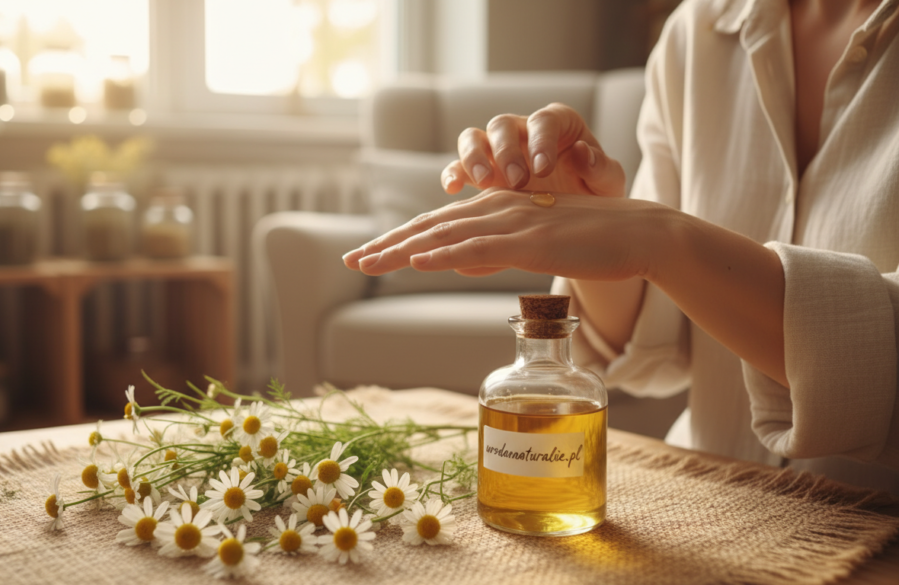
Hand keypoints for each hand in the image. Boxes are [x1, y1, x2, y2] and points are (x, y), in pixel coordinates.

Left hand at [342, 188, 665, 281]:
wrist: (639, 233)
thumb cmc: (590, 243)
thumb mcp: (534, 248)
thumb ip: (497, 253)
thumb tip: (464, 265)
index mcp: (497, 211)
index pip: (437, 227)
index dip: (399, 241)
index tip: (367, 256)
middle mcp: (498, 210)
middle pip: (431, 228)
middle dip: (388, 245)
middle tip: (351, 260)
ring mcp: (513, 224)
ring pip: (446, 236)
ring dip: (402, 249)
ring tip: (367, 262)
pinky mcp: (531, 241)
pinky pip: (481, 248)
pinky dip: (446, 254)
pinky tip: (418, 260)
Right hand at [440, 103, 625, 197]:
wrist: (578, 219)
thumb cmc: (594, 194)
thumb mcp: (608, 184)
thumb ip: (601, 168)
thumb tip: (582, 152)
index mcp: (557, 124)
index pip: (543, 121)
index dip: (541, 141)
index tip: (545, 168)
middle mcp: (522, 132)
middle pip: (502, 125)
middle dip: (506, 151)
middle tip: (517, 180)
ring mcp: (496, 152)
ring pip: (473, 139)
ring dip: (474, 158)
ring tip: (482, 182)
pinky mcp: (479, 174)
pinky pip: (458, 167)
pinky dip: (453, 174)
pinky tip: (453, 189)